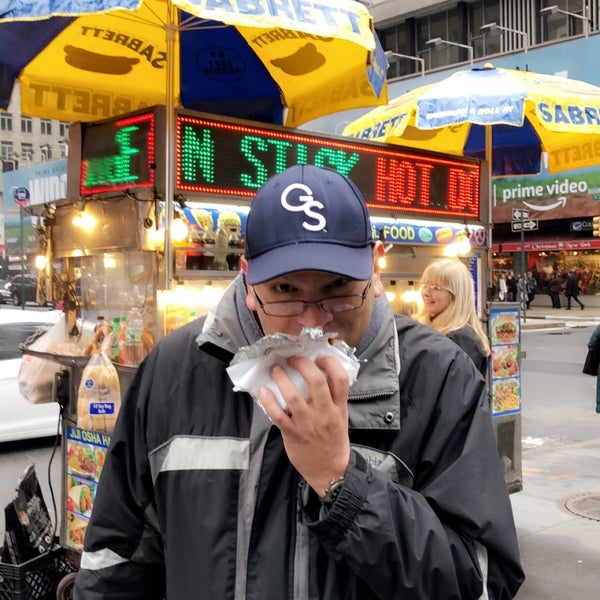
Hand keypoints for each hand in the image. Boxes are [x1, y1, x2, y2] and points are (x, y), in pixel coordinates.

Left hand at [258, 355, 350, 496]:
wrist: (330, 470)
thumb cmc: (334, 441)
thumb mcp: (341, 416)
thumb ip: (333, 398)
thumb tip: (319, 374)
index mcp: (338, 407)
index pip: (341, 378)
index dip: (330, 362)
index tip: (319, 357)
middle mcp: (324, 413)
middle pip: (316, 381)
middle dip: (302, 364)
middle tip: (293, 359)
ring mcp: (307, 423)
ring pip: (293, 396)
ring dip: (281, 378)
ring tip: (276, 370)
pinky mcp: (292, 434)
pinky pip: (277, 415)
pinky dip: (268, 401)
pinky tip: (264, 391)